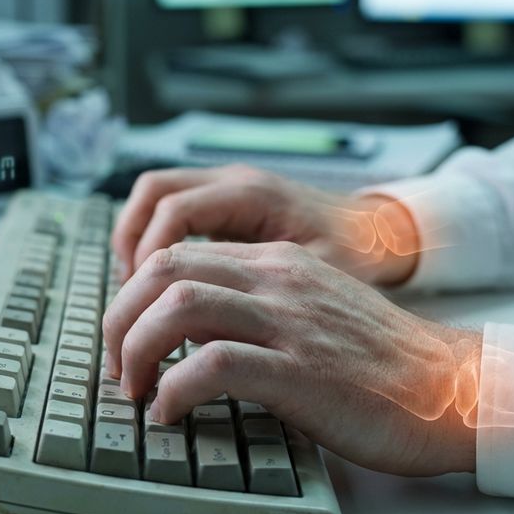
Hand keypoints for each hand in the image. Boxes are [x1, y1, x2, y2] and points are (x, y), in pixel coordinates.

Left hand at [102, 241, 478, 476]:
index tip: (126, 340)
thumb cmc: (382, 363)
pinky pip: (212, 364)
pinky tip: (170, 413)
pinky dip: (173, 389)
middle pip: (163, 270)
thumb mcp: (315, 311)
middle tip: (117, 367)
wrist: (450, 388)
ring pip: (177, 306)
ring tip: (135, 391)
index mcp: (278, 263)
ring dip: (136, 350)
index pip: (177, 255)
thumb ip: (262, 306)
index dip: (133, 298)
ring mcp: (289, 321)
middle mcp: (278, 280)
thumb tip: (197, 332)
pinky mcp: (301, 370)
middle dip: (120, 319)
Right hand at [111, 164, 419, 285]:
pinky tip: (158, 288)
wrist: (386, 233)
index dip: (149, 263)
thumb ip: (257, 298)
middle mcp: (235, 181)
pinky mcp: (228, 202)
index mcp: (254, 195)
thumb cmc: (360, 257)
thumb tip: (198, 332)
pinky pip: (173, 211)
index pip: (174, 214)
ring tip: (133, 299)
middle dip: (129, 252)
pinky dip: (155, 243)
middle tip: (126, 308)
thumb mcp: (317, 279)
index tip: (145, 312)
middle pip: (153, 196)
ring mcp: (229, 186)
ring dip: (135, 244)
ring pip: (155, 198)